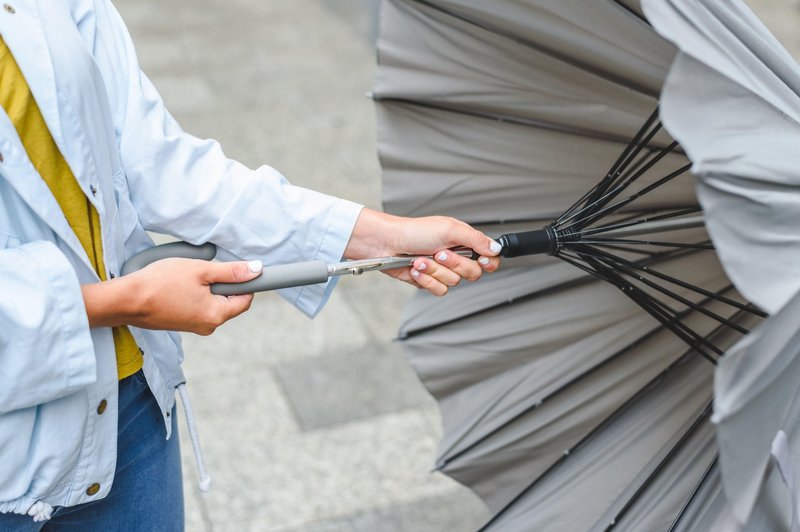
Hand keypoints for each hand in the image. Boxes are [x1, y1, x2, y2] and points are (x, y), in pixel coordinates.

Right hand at [82, 258, 261, 334]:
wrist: (125, 300)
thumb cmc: (160, 283)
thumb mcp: (201, 270)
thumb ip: (231, 272)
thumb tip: (256, 270)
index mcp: (217, 316)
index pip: (245, 299)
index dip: (245, 281)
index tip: (236, 268)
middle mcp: (208, 326)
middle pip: (228, 300)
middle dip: (220, 283)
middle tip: (201, 271)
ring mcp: (194, 326)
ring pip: (212, 301)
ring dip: (205, 287)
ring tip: (184, 277)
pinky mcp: (182, 323)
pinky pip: (197, 305)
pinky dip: (192, 293)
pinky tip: (176, 285)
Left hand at [344, 208, 500, 295]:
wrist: (387, 244)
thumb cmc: (414, 231)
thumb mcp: (449, 229)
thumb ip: (476, 240)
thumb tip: (497, 248)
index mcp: (463, 241)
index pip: (489, 257)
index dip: (489, 262)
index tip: (483, 260)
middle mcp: (455, 256)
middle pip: (473, 273)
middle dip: (454, 264)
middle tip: (439, 253)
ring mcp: (442, 270)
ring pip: (454, 282)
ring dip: (435, 271)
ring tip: (421, 259)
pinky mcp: (429, 281)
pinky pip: (440, 290)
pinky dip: (427, 280)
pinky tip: (416, 270)